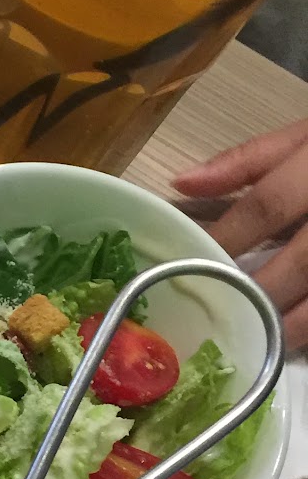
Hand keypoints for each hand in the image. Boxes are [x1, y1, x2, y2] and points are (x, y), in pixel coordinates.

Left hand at [173, 118, 307, 350]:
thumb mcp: (303, 138)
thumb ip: (246, 161)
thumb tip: (182, 182)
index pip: (267, 207)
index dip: (228, 239)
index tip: (190, 265)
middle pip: (303, 261)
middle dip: (263, 291)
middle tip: (226, 314)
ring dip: (299, 322)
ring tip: (265, 340)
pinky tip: (301, 338)